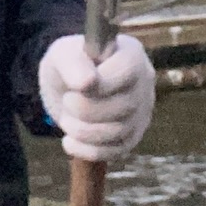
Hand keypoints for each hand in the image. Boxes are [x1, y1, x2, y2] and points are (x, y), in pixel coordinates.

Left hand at [38, 33, 155, 162]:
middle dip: (86, 110)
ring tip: (67, 119)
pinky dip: (88, 150)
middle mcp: (144, 82)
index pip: (128, 71)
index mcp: (131, 54)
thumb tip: (87, 82)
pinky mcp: (132, 136)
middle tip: (67, 102)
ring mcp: (141, 111)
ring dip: (84, 131)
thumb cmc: (68, 65)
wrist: (66, 87)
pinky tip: (70, 141)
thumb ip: (72, 63)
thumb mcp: (62, 54)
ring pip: (120, 131)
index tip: (74, 88)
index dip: (100, 84)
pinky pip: (116, 151)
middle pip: (125, 106)